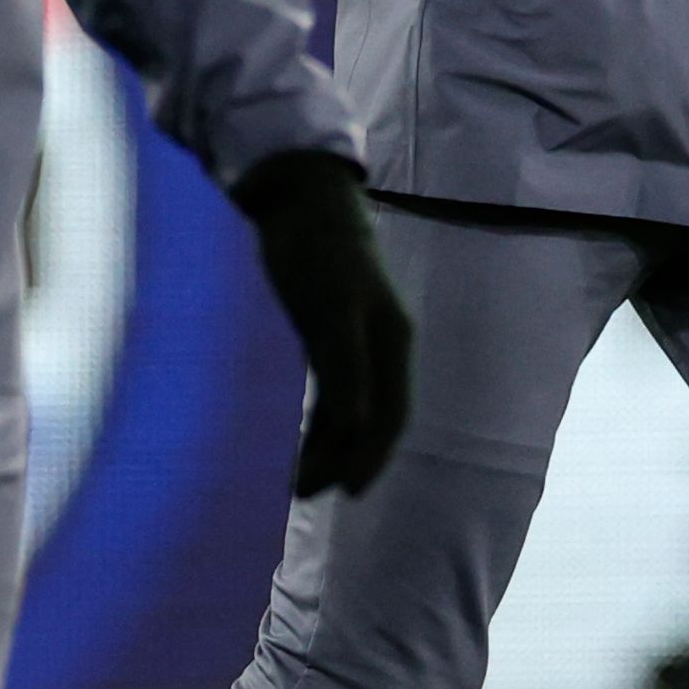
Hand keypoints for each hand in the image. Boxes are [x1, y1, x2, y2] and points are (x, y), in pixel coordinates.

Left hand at [228, 149, 415, 495]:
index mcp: (391, 339)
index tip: (346, 492)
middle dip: (346, 459)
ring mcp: (356, 338)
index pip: (391, 413)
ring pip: (350, 407)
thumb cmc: (314, 248)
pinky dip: (319, 419)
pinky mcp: (328, 330)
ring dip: (328, 444)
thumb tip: (358, 428)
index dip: (372, 456)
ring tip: (298, 480)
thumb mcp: (329, 307)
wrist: (296, 195)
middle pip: (373, 417)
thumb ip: (343, 365)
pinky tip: (300, 440)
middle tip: (306, 493)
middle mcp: (381, 344)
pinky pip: (332, 388)